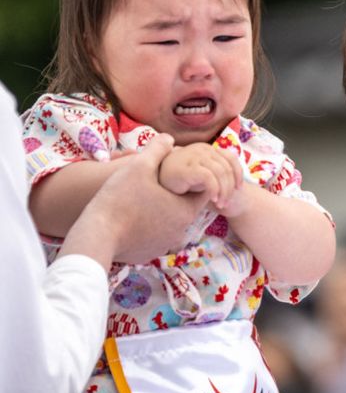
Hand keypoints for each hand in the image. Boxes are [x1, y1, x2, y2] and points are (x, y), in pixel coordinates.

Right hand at [59, 134, 208, 267]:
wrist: (96, 236)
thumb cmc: (120, 198)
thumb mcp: (139, 166)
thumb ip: (157, 149)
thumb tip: (168, 138)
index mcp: (186, 210)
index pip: (202, 192)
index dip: (192, 179)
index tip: (177, 172)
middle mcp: (181, 231)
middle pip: (184, 207)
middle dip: (174, 194)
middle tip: (157, 183)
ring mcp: (165, 245)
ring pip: (168, 222)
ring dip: (160, 211)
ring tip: (141, 198)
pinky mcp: (148, 254)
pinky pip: (153, 236)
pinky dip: (146, 227)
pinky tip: (131, 216)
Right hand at [158, 143, 241, 207]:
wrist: (154, 184)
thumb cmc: (178, 182)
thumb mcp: (200, 176)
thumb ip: (215, 174)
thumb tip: (235, 182)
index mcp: (206, 149)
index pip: (231, 157)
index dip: (239, 173)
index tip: (239, 189)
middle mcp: (201, 149)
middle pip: (227, 167)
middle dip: (230, 187)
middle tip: (226, 202)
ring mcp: (193, 156)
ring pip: (220, 173)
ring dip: (224, 191)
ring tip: (220, 204)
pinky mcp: (186, 167)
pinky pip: (208, 177)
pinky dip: (214, 189)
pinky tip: (213, 199)